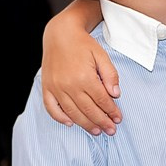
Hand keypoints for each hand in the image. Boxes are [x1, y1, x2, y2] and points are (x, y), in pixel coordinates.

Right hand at [40, 8, 121, 134]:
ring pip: (72, 112)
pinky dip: (60, 118)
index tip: (119, 119)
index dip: (112, 111)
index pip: (101, 100)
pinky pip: (51, 108)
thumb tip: (115, 95)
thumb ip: (110, 75)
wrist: (60, 34)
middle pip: (88, 110)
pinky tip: (70, 123)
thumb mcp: (102, 55)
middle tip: (111, 131)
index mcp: (85, 77)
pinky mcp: (47, 87)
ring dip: (85, 124)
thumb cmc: (83, 45)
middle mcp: (69, 85)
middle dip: (102, 122)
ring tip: (96, 131)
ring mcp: (56, 87)